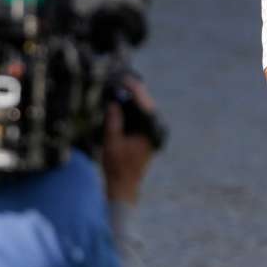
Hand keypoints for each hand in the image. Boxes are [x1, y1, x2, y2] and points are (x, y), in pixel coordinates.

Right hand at [100, 79, 154, 204]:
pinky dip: (133, 109)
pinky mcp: (147, 137)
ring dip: (133, 99)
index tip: (124, 80)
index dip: (133, 90)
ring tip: (121, 86)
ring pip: (145, 110)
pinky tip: (122, 102)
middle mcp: (155, 132)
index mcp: (150, 133)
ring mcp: (152, 135)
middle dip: (134, 91)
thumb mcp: (111, 141)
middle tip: (122, 79)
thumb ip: (113, 121)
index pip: (144, 105)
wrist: (124, 187)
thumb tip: (114, 102)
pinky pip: (142, 117)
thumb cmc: (117, 167)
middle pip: (146, 104)